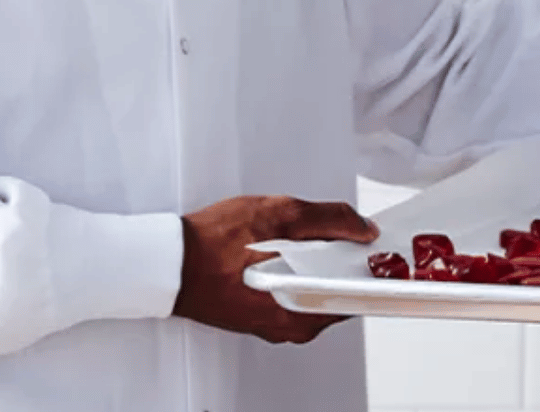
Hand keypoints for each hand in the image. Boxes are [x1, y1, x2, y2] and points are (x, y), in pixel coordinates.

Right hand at [173, 196, 377, 343]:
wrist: (169, 263)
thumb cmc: (215, 244)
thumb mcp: (282, 214)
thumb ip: (330, 220)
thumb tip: (363, 227)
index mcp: (308, 308)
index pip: (359, 289)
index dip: (367, 261)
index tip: (370, 242)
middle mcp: (295, 325)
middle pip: (337, 287)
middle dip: (338, 258)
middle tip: (327, 231)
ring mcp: (276, 323)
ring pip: (313, 288)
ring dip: (313, 262)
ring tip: (295, 236)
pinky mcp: (260, 316)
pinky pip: (290, 292)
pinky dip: (291, 270)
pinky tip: (277, 249)